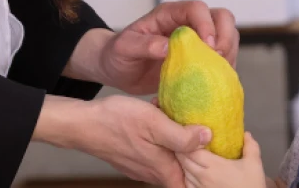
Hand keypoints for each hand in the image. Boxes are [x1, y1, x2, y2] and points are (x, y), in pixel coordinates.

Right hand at [72, 95, 213, 187]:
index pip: (191, 183)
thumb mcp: (154, 123)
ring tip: (182, 120)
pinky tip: (161, 117)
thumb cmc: (115, 121)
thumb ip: (181, 135)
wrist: (81, 123)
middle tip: (202, 131)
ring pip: (168, 158)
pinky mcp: (132, 156)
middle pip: (182, 170)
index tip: (217, 153)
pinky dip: (162, 138)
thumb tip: (207, 138)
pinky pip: (155, 151)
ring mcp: (141, 166)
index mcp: (162, 168)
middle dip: (194, 154)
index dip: (205, 170)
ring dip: (177, 142)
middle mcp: (152, 172)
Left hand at [98, 0, 238, 94]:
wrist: (117, 69)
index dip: (206, 24)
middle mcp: (187, 23)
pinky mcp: (200, 58)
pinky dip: (225, 69)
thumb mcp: (124, 48)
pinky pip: (223, 58)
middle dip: (226, 37)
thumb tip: (167, 47)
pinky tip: (217, 82)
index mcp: (169, 14)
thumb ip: (144, 45)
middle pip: (221, 18)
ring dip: (229, 54)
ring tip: (219, 74)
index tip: (208, 47)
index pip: (197, 8)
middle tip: (218, 60)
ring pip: (228, 36)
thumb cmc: (118, 54)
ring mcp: (196, 40)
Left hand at [177, 132, 265, 187]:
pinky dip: (187, 177)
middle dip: (183, 151)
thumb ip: (250, 146)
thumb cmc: (251, 184)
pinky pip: (188, 184)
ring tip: (187, 156)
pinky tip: (191, 173)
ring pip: (185, 173)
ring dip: (184, 164)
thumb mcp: (254, 164)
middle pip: (185, 161)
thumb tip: (246, 134)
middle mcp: (203, 177)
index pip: (193, 151)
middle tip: (184, 143)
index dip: (189, 143)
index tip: (191, 136)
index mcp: (214, 166)